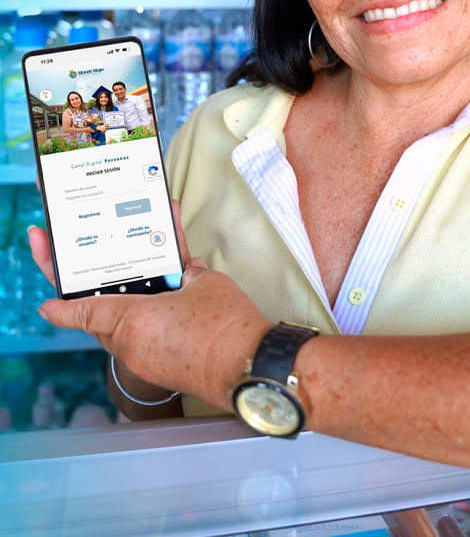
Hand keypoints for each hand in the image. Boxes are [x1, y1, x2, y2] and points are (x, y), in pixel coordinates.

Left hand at [28, 203, 270, 410]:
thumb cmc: (227, 325)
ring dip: (133, 305)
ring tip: (149, 274)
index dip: (62, 307)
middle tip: (105, 270)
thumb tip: (181, 271)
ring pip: (128, 327)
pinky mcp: (167, 369)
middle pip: (104, 316)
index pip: (84, 310)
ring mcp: (149, 362)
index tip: (46, 305)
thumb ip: (183, 270)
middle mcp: (133, 346)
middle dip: (102, 293)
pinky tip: (174, 295)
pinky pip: (148, 339)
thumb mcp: (203, 281)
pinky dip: (154, 318)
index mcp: (132, 322)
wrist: (253, 368)